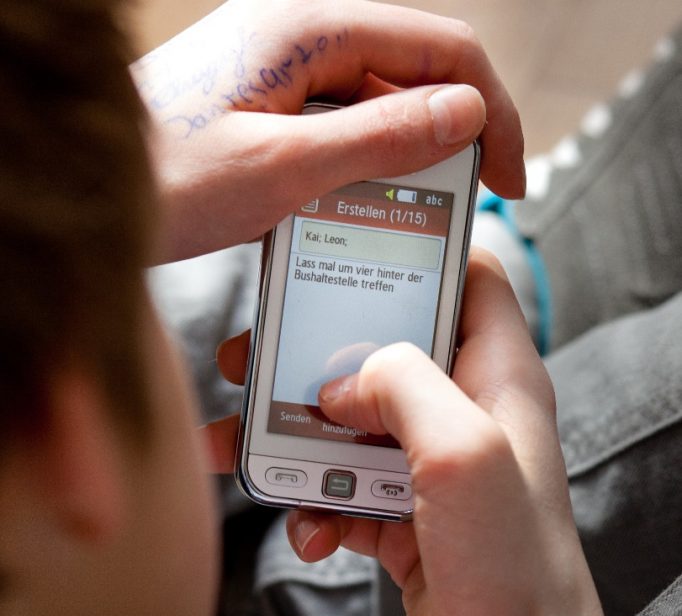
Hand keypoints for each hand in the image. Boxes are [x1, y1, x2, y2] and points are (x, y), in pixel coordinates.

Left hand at [133, 0, 523, 260]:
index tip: (510, 178)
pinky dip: (362, 170)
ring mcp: (281, 71)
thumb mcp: (285, 168)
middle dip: (454, 138)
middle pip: (413, 74)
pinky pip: (336, 129)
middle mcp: (300, 36)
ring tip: (416, 223)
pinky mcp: (265, 106)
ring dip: (406, 160)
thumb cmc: (164, 181)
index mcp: (311, 29)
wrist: (86, 201)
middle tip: (469, 209)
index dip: (493, 111)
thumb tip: (466, 113)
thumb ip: (381, 137)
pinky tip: (359, 214)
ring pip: (377, 106)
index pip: (442, 49)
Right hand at [212, 249, 681, 615]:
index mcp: (500, 381)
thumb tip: (342, 380)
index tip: (341, 250)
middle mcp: (469, 420)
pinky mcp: (408, 528)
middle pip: (384, 357)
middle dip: (314, 360)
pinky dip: (317, 512)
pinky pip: (346, 498)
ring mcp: (436, 478)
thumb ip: (401, 383)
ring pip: (351, 431)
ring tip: (240, 455)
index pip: (470, 281)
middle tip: (250, 363)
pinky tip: (307, 539)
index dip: (414, 254)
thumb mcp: (461, 450)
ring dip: (295, 444)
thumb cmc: (512, 571)